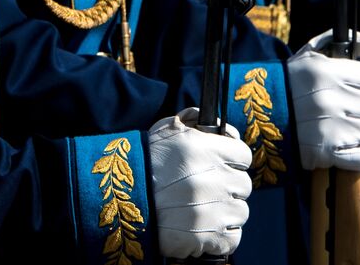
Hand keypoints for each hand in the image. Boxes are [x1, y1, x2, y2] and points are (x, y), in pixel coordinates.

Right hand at [149, 108, 252, 259]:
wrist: (115, 201)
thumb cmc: (143, 162)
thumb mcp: (167, 129)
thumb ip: (195, 120)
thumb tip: (218, 125)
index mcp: (206, 150)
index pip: (244, 155)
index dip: (234, 160)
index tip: (224, 166)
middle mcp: (213, 179)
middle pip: (243, 185)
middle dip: (228, 186)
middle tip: (208, 189)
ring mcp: (212, 210)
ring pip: (239, 211)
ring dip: (226, 211)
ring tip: (203, 209)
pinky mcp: (206, 237)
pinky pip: (232, 239)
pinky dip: (222, 237)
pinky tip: (206, 228)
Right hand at [287, 30, 359, 171]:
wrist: (258, 115)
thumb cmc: (291, 81)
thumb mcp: (310, 54)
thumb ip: (340, 42)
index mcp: (327, 73)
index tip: (354, 86)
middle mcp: (329, 100)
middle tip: (347, 106)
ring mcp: (329, 128)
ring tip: (344, 124)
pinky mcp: (326, 152)